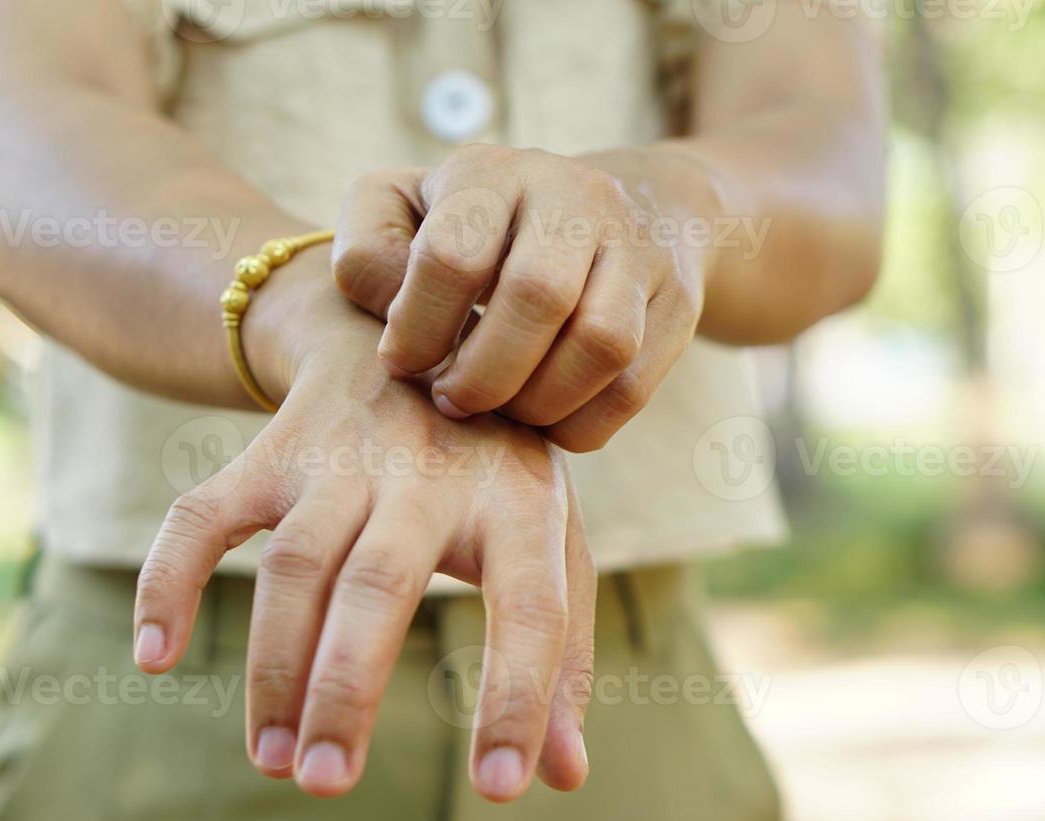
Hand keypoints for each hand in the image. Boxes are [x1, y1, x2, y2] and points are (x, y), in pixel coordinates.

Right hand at [132, 264, 594, 801]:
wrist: (414, 333)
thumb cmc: (498, 468)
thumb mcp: (550, 538)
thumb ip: (563, 651)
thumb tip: (564, 779)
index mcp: (518, 502)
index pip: (531, 608)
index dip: (518, 698)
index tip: (501, 789)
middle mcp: (429, 473)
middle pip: (379, 585)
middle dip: (346, 689)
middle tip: (327, 785)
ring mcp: (341, 459)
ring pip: (293, 564)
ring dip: (273, 666)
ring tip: (273, 762)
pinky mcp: (271, 453)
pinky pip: (204, 515)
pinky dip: (167, 579)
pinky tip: (156, 657)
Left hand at [331, 145, 713, 451]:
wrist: (618, 206)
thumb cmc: (475, 228)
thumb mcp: (404, 213)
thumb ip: (368, 255)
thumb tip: (394, 320)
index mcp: (494, 173)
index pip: (454, 253)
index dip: (418, 327)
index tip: (401, 362)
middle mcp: (575, 197)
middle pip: (538, 296)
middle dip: (483, 374)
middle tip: (452, 401)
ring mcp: (636, 248)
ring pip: (602, 343)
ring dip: (539, 402)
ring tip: (502, 412)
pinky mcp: (676, 302)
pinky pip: (633, 386)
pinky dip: (581, 423)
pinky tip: (545, 419)